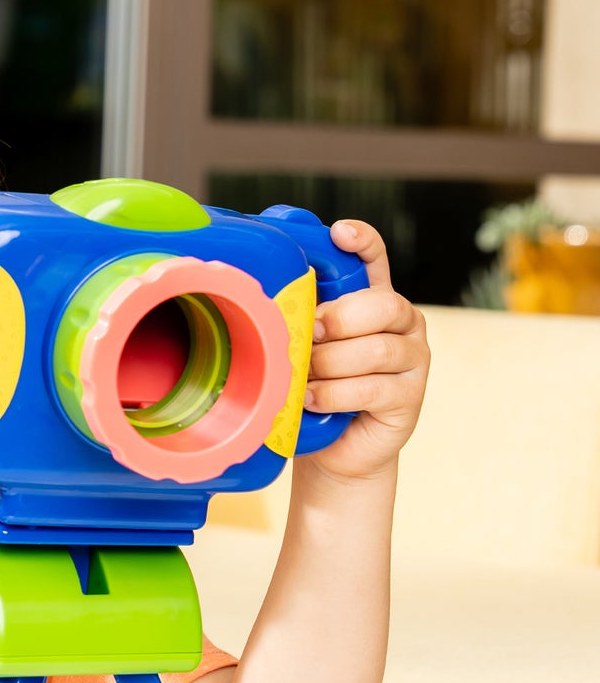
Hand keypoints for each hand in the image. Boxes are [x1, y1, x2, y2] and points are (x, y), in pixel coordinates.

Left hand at [303, 219, 428, 481]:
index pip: (376, 260)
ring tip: (303, 379)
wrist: (334, 450)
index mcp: (373, 302)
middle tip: (307, 335)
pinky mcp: (409, 398)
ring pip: (376, 349)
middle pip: (382, 305)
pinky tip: (312, 400)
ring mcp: (413, 361)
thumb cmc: (314, 393)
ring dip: (330, 365)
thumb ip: (299, 322)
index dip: (362, 242)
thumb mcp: (303, 351)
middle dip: (338, 319)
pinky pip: (372, 388)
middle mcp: (402, 324)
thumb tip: (269, 303)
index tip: (339, 233)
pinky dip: (334, 394)